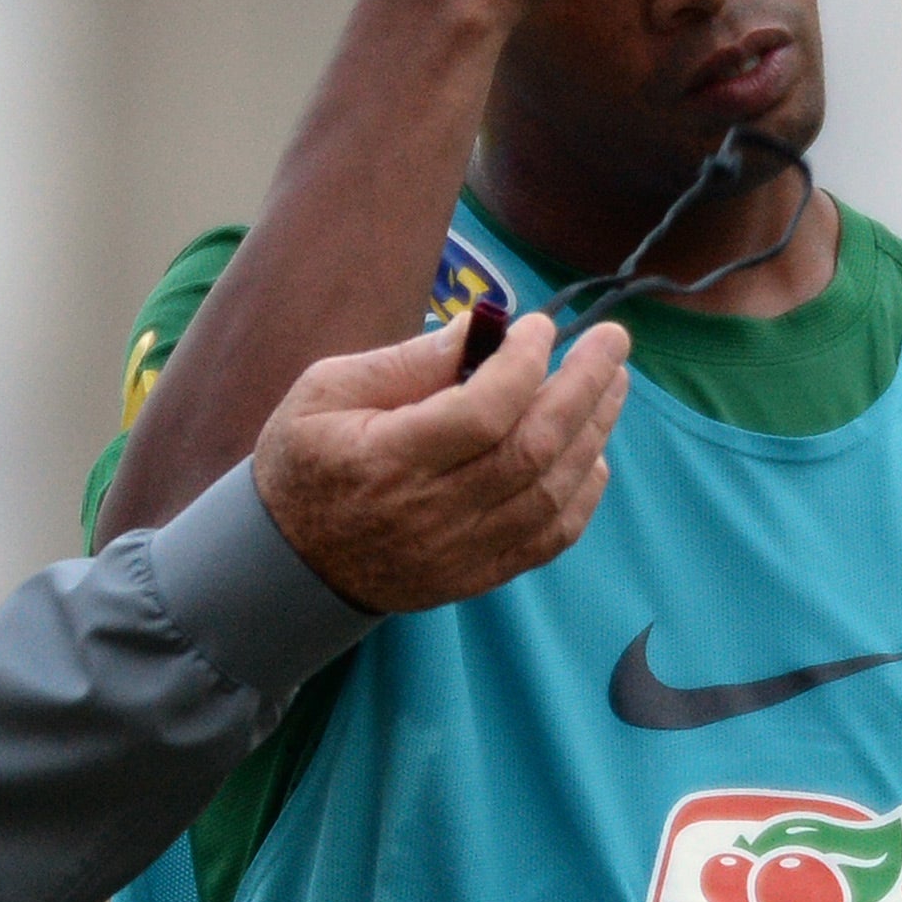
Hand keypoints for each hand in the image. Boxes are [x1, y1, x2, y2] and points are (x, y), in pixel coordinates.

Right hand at [253, 310, 628, 612]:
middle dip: (583, 388)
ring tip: (612, 382)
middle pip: (531, 450)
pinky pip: (550, 538)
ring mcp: (460, 552)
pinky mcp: (477, 575)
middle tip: (611, 342)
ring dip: (593, 432)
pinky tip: (592, 450)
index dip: (522, 365)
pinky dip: (583, 493)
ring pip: (550, 492)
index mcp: (387, 459)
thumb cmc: (304, 461)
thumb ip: (404, 362)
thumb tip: (479, 328)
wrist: (289, 565)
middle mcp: (430, 513)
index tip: (539, 326)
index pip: (480, 414)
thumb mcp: (325, 390)